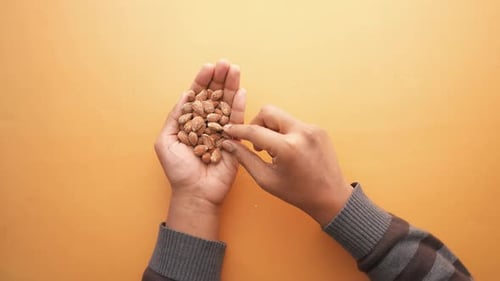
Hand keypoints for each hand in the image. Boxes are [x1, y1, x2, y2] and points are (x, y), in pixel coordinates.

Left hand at [154, 60, 245, 238]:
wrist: (195, 192)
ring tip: (234, 69)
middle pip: (215, 96)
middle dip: (220, 79)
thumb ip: (175, 117)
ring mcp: (222, 131)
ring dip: (231, 86)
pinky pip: (238, 120)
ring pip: (227, 104)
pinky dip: (240, 105)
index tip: (208, 67)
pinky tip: (241, 90)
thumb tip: (185, 96)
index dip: (202, 81)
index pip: (198, 97)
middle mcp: (207, 124)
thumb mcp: (166, 140)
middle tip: (225, 63)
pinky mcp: (235, 141)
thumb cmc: (178, 170)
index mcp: (191, 122)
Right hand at [222, 105, 351, 225]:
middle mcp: (302, 132)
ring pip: (282, 116)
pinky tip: (288, 150)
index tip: (229, 130)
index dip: (238, 130)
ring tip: (274, 150)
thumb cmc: (298, 193)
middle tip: (257, 142)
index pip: (254, 130)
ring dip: (272, 128)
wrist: (331, 197)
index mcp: (287, 147)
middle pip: (268, 112)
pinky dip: (285, 132)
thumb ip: (245, 159)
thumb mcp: (266, 179)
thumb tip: (228, 144)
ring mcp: (313, 129)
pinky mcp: (319, 129)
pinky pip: (294, 123)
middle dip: (257, 123)